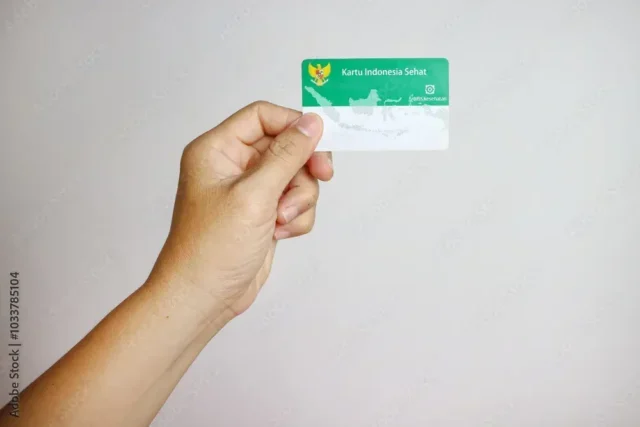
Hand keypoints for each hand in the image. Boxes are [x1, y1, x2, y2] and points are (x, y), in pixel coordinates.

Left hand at [147, 101, 331, 317]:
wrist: (203, 297)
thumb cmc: (213, 247)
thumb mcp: (254, 195)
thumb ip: (287, 155)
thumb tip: (312, 122)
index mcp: (218, 150)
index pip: (263, 117)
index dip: (294, 125)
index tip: (320, 143)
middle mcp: (232, 166)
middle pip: (285, 147)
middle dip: (302, 169)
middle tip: (323, 176)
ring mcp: (249, 191)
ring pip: (295, 177)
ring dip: (299, 199)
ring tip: (282, 221)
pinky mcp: (262, 214)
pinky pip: (294, 202)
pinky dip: (296, 217)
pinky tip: (280, 234)